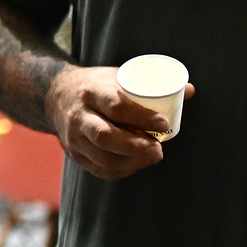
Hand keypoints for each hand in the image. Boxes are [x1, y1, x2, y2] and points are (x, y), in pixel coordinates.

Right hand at [43, 67, 195, 180]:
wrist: (56, 96)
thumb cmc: (97, 86)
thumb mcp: (117, 76)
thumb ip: (151, 84)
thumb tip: (190, 90)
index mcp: (91, 92)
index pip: (116, 107)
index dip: (142, 117)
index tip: (164, 123)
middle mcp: (79, 116)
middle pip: (105, 136)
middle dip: (135, 146)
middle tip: (159, 149)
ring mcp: (73, 138)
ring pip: (102, 157)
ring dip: (131, 162)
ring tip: (153, 156)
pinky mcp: (74, 154)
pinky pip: (99, 169)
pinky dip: (121, 171)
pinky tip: (137, 164)